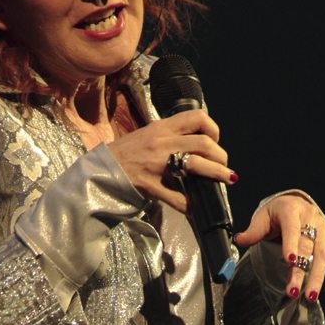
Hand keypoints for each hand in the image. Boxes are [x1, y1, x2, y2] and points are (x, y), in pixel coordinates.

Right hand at [108, 110, 236, 212]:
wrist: (100, 170)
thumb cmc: (125, 153)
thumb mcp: (148, 135)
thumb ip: (171, 137)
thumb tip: (199, 144)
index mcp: (162, 127)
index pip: (197, 117)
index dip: (213, 129)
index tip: (215, 140)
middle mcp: (162, 142)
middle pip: (204, 144)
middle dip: (221, 156)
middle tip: (223, 166)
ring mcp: (156, 164)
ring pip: (196, 164)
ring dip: (216, 174)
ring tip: (225, 180)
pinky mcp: (151, 186)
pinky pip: (178, 197)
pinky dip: (190, 204)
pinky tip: (195, 206)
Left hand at [234, 193, 324, 300]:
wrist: (295, 204)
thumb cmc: (277, 213)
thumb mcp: (262, 217)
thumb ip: (253, 231)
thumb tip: (240, 239)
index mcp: (291, 209)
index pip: (292, 228)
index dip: (291, 244)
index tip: (289, 260)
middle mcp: (311, 217)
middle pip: (308, 246)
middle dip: (301, 271)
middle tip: (293, 291)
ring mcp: (324, 229)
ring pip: (324, 254)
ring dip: (318, 276)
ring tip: (311, 295)